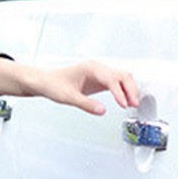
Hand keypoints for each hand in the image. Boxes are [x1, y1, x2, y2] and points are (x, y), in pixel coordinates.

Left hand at [0, 57, 140, 114]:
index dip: (120, 92)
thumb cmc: (52, 84)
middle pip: (122, 75)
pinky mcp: (99, 80)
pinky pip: (117, 83)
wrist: (43, 81)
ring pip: (122, 77)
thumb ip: (85, 104)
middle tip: (134, 105)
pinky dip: (124, 91)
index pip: (112, 79)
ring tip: (133, 104)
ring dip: (130, 89)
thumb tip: (102, 111)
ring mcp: (99, 73)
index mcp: (90, 68)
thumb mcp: (67, 97)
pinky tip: (126, 101)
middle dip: (131, 89)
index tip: (124, 104)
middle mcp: (97, 68)